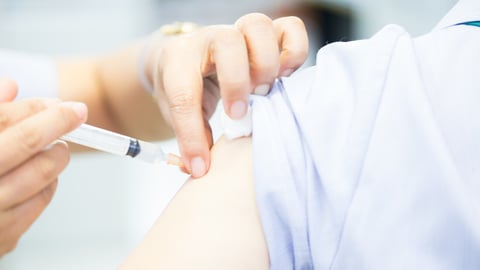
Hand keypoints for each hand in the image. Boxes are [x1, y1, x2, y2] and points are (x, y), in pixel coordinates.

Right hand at [0, 79, 86, 255]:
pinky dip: (47, 186)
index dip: (44, 112)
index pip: (10, 124)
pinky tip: (43, 178)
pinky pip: (37, 204)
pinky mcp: (1, 239)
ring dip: (55, 159)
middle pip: (27, 146)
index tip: (69, 106)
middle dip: (57, 127)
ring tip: (57, 149)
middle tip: (74, 118)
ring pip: (40, 178)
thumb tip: (12, 85)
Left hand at [146, 13, 308, 176]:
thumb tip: (200, 170)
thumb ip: (190, 136)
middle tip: (239, 113)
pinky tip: (284, 76)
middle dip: (236, 82)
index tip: (201, 164)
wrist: (189, 57)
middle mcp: (209, 39)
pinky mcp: (266, 34)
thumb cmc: (183, 86)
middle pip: (227, 42)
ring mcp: (239, 31)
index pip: (183, 93)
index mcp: (178, 59)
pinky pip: (290, 28)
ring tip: (264, 93)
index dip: (192, 133)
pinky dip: (293, 52)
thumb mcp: (176, 111)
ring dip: (266, 65)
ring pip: (259, 28)